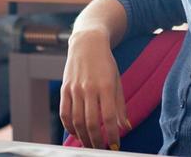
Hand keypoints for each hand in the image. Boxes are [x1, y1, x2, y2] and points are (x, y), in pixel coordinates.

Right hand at [60, 29, 129, 148]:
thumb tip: (126, 128)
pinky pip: (65, 114)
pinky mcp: (64, 89)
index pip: (109, 117)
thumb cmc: (105, 63)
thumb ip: (120, 105)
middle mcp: (89, 88)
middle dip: (96, 141)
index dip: (112, 135)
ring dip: (83, 138)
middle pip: (91, 123)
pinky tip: (77, 133)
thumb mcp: (117, 80)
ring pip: (77, 121)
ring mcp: (75, 89)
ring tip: (90, 145)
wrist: (87, 43)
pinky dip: (70, 128)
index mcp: (106, 85)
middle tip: (101, 150)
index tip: (115, 146)